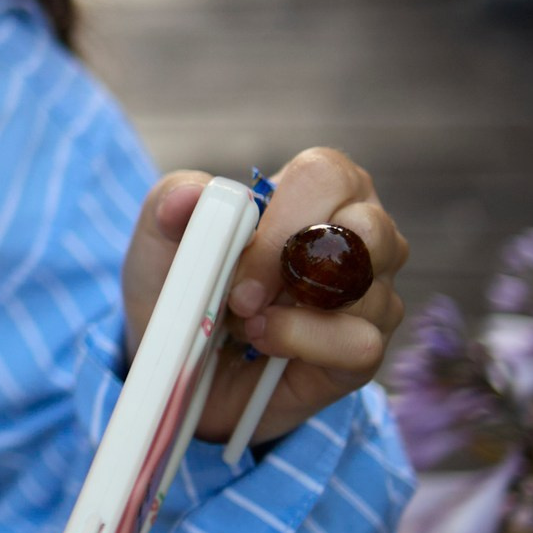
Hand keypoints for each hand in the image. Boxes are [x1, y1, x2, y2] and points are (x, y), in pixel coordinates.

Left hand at [120, 147, 408, 446]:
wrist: (178, 356)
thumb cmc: (183, 278)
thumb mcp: (161, 234)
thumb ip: (172, 200)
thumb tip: (191, 195)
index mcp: (317, 191)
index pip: (327, 176)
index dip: (283, 217)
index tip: (237, 257)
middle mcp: (359, 237)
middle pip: (368, 227)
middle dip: (295, 263)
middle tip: (241, 296)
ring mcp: (371, 296)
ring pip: (369, 291)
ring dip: (291, 313)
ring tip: (244, 322)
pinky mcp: (364, 352)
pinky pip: (363, 345)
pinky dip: (304, 345)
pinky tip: (267, 344)